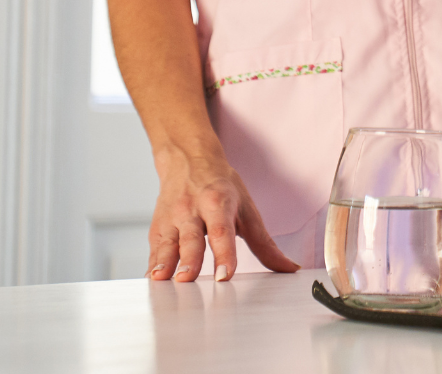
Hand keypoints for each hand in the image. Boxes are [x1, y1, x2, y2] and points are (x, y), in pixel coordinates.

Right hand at [147, 146, 297, 282]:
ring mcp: (172, 218)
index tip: (225, 275)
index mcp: (218, 204)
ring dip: (163, 263)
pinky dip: (152, 264)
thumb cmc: (221, 188)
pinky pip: (155, 248)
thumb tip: (289, 268)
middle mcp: (192, 210)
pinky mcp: (157, 227)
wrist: (188, 160)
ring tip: (162, 280)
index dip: (224, 253)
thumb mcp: (247, 210)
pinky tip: (152, 279)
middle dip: (189, 260)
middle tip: (186, 279)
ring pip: (167, 243)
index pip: (222, 232)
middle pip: (191, 238)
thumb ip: (265, 244)